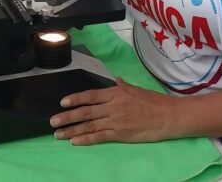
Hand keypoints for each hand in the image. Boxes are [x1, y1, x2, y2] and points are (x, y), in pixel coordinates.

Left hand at [51, 78, 176, 144]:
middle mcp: (113, 107)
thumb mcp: (137, 89)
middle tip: (53, 121)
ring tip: (58, 133)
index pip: (91, 96)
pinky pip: (99, 137)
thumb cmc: (155, 102)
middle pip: (85, 112)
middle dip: (67, 117)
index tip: (63, 102)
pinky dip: (86, 139)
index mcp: (117, 93)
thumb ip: (123, 86)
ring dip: (71, 130)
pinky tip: (74, 141)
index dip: (75, 99)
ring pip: (89, 126)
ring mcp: (116, 121)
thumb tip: (116, 80)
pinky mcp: (120, 134)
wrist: (169, 116)